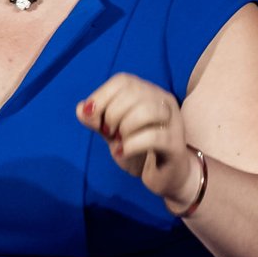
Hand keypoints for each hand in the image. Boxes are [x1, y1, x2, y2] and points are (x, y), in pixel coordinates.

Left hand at [76, 73, 201, 211]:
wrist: (164, 176)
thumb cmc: (138, 150)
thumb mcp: (111, 132)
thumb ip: (95, 120)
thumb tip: (82, 109)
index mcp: (147, 93)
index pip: (123, 81)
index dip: (101, 96)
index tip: (93, 119)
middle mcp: (163, 101)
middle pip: (134, 93)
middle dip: (112, 114)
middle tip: (108, 133)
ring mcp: (173, 122)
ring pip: (147, 111)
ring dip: (124, 127)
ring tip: (118, 141)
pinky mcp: (175, 144)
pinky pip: (154, 137)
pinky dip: (131, 145)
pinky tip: (122, 153)